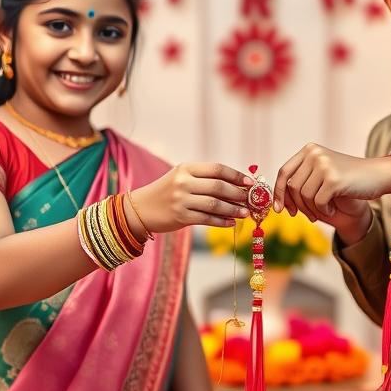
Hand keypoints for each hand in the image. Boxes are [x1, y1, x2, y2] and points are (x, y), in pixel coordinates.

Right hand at [130, 163, 252, 232]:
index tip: (250, 183)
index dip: (236, 175)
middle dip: (238, 194)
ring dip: (233, 209)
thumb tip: (236, 186)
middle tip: (250, 199)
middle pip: (218, 187)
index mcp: (186, 168)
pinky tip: (231, 222)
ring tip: (245, 213)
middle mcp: (183, 182)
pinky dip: (222, 221)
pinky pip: (207, 219)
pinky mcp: (180, 216)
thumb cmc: (167, 192)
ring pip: (214, 204)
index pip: (217, 169)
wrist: (140, 209)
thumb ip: (204, 179)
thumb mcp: (182, 178)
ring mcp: (181, 200)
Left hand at [272, 143, 390, 220]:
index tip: (279, 210)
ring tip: (326, 210)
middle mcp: (314, 154)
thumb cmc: (348, 180)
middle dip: (298, 206)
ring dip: (313, 209)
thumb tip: (278, 202)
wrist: (378, 176)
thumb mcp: (322, 175)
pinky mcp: (334, 179)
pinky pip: (318, 202)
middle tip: (310, 217)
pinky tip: (334, 208)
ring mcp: (324, 165)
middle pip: (293, 187)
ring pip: (304, 196)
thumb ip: (302, 182)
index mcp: (309, 150)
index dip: (279, 193)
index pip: (284, 172)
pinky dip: (325, 210)